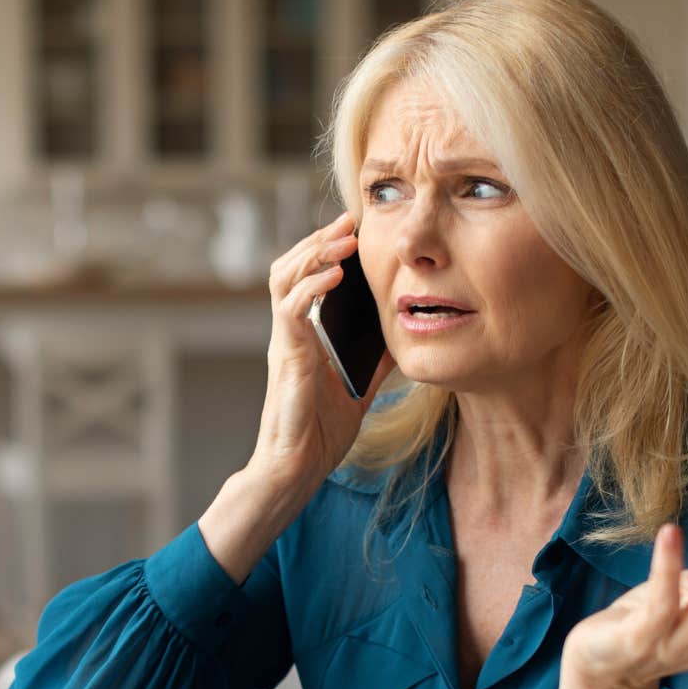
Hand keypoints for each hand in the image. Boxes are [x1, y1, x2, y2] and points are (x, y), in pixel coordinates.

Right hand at [245, 208, 397, 493]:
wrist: (298, 468)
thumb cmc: (321, 433)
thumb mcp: (359, 387)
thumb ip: (374, 360)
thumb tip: (404, 337)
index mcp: (303, 336)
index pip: (307, 277)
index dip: (325, 248)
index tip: (355, 227)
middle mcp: (289, 332)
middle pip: (290, 266)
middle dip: (319, 239)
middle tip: (350, 220)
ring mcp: (284, 342)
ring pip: (283, 277)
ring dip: (313, 253)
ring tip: (342, 239)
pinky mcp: (286, 356)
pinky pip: (291, 310)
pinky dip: (311, 287)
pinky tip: (334, 276)